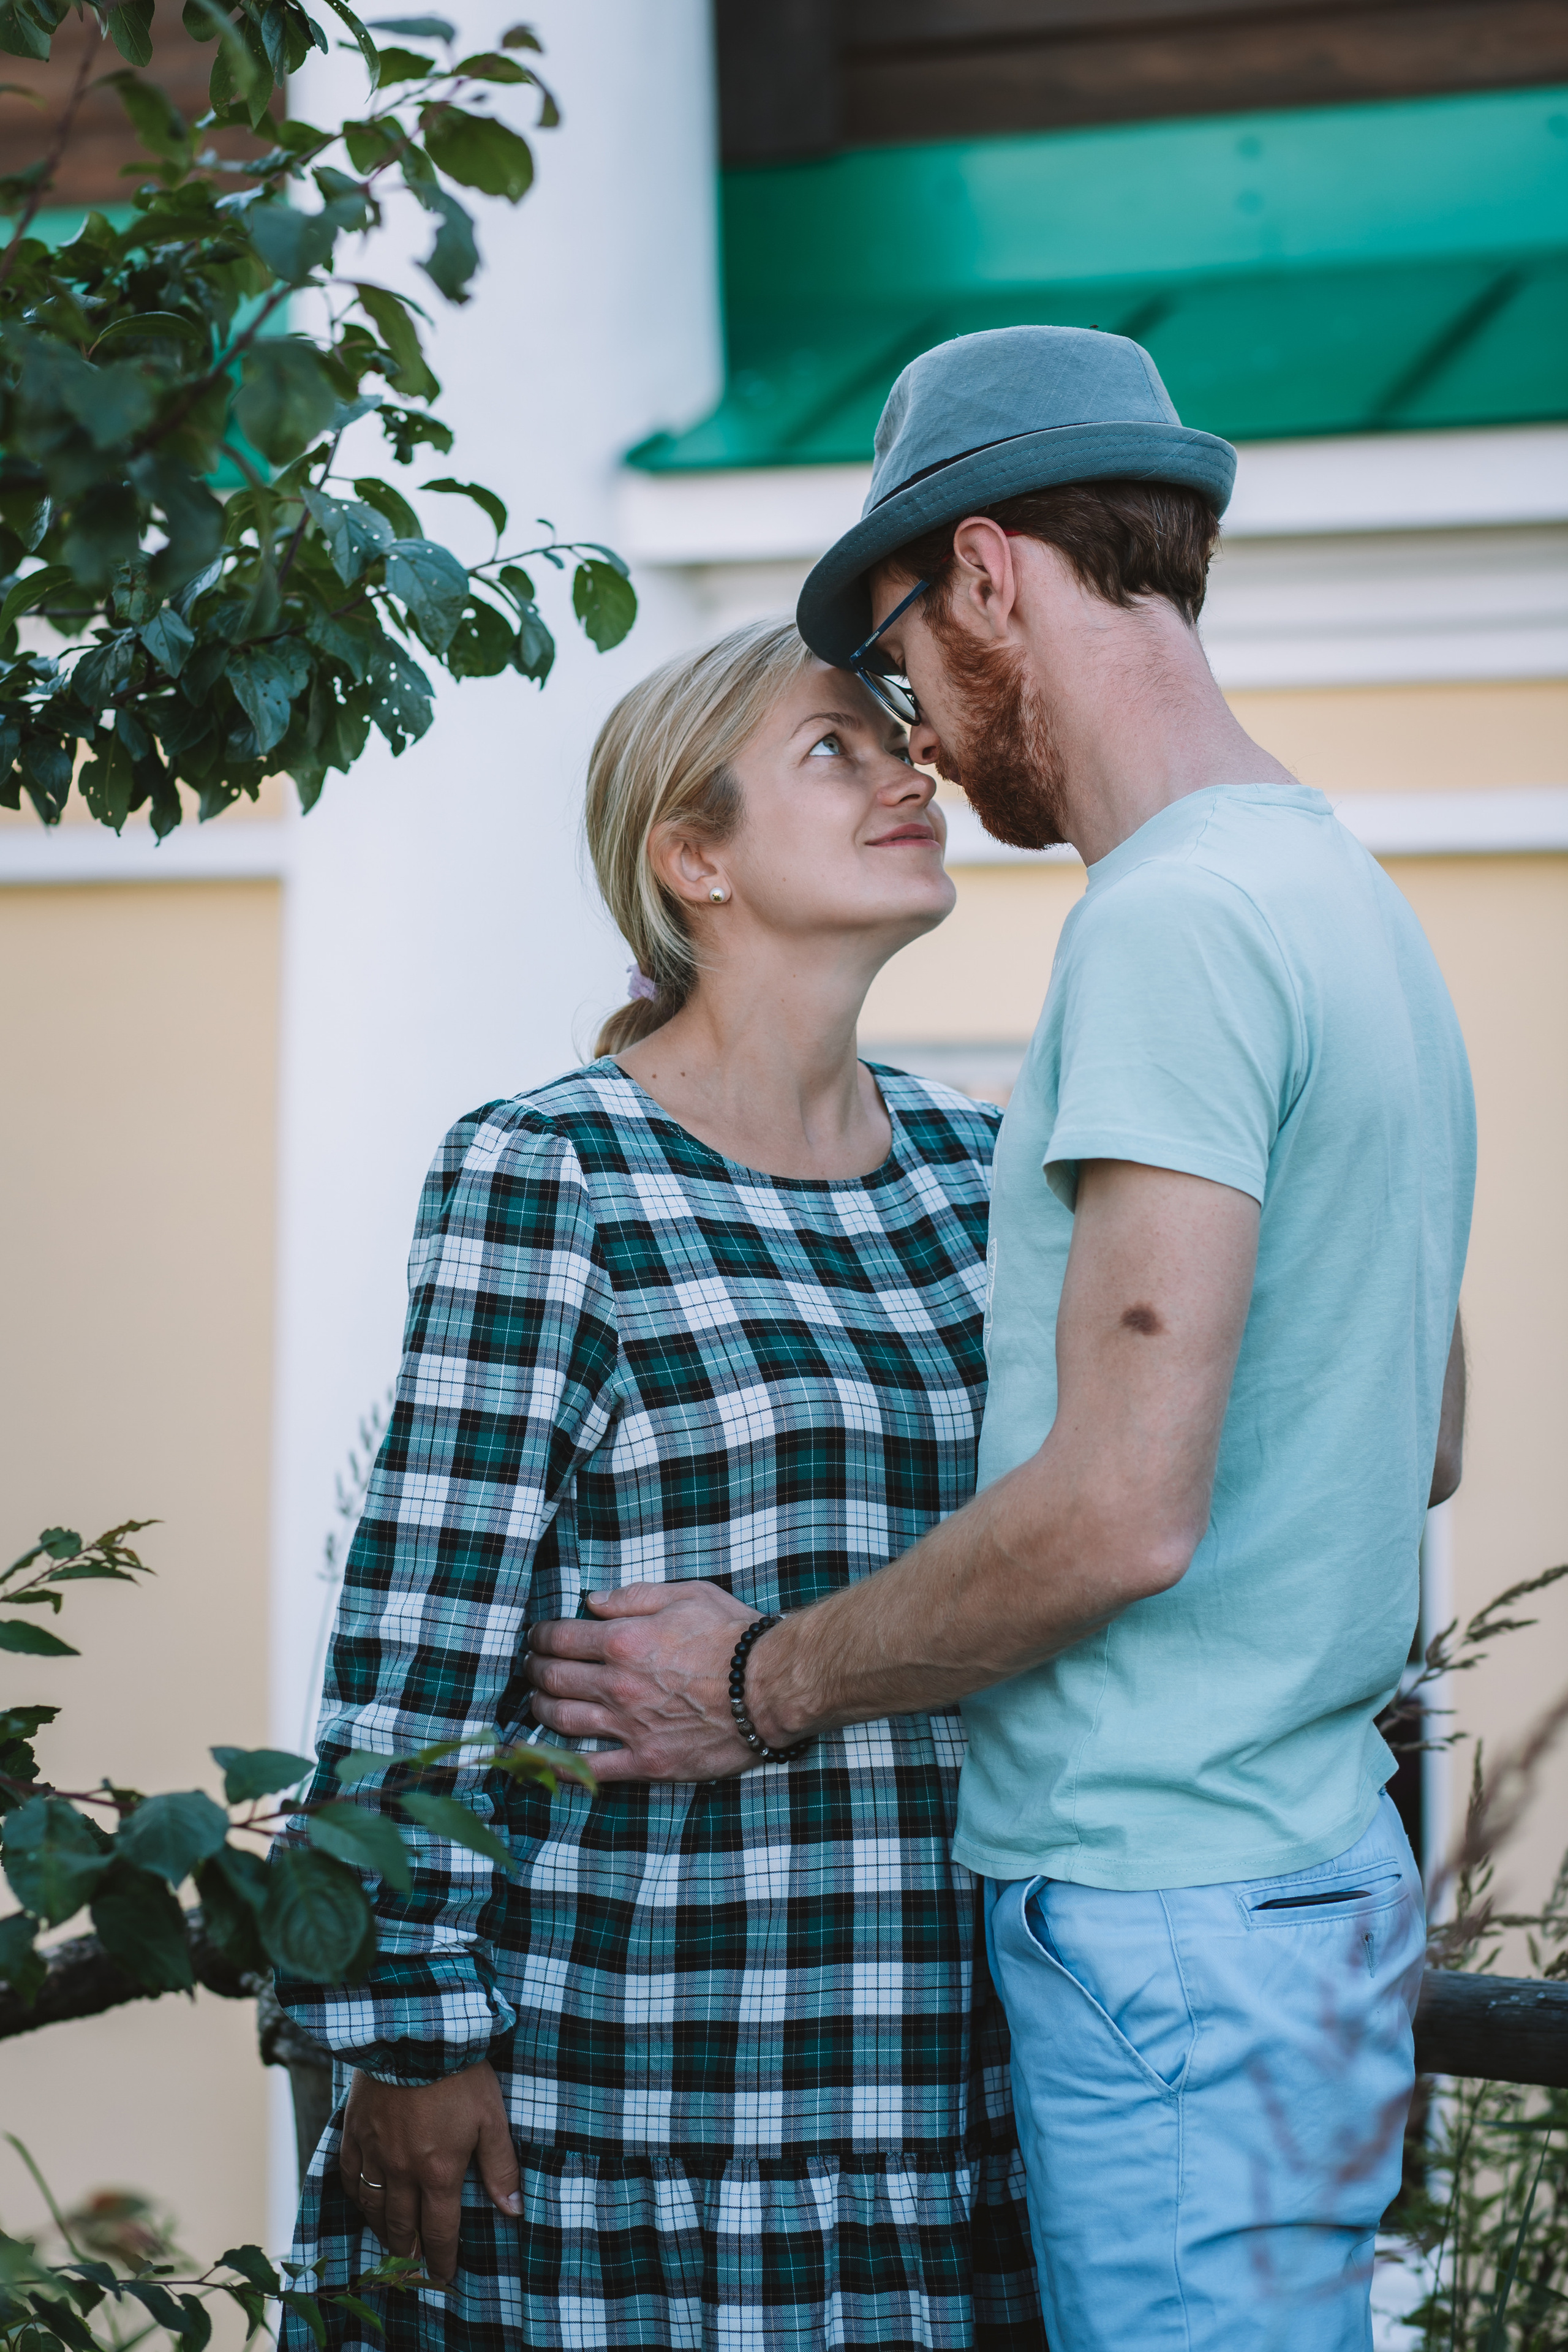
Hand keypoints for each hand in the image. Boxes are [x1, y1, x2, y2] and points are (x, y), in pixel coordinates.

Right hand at [339, 2060, 519, 2287]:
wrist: (415, 2032)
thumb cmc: (460, 2072)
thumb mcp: (492, 2118)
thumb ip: (500, 2167)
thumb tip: (513, 2210)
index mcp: (439, 2172)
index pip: (440, 2231)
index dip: (441, 2260)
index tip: (441, 2278)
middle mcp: (402, 2171)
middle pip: (402, 2226)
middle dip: (409, 2252)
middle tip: (411, 2268)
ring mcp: (374, 2151)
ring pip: (373, 2207)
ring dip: (382, 2230)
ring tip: (390, 2242)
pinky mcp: (355, 2130)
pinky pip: (350, 2175)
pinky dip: (357, 2196)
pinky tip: (363, 2201)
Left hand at [524, 1581, 760, 1781]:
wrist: (770, 1688)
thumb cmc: (732, 1636)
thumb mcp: (686, 1594)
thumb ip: (633, 1596)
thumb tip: (592, 1602)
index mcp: (623, 1641)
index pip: (560, 1639)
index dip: (540, 1637)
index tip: (536, 1638)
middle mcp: (617, 1685)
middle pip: (554, 1678)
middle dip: (535, 1670)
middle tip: (531, 1667)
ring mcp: (628, 1726)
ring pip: (562, 1720)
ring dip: (540, 1709)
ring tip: (536, 1702)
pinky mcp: (645, 1761)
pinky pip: (590, 1768)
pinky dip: (558, 1765)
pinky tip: (538, 1761)